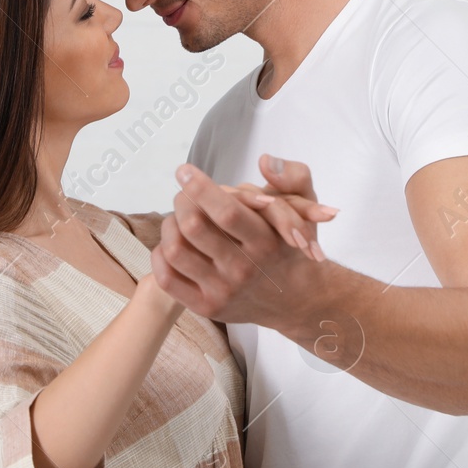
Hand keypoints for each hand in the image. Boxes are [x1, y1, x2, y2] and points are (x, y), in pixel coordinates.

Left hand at [151, 153, 333, 322]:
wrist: (295, 300)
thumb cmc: (291, 247)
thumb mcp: (305, 208)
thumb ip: (292, 177)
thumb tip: (265, 160)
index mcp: (266, 242)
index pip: (227, 212)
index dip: (200, 187)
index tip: (185, 170)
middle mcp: (243, 270)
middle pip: (194, 227)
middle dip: (182, 201)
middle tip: (184, 193)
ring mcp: (222, 291)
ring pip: (175, 249)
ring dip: (170, 224)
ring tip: (180, 217)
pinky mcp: (205, 307)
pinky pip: (167, 277)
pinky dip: (162, 253)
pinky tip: (176, 242)